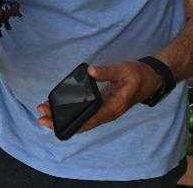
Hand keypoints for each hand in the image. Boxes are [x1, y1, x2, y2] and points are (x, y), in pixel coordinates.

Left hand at [36, 60, 162, 133]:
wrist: (151, 78)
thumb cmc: (138, 75)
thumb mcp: (123, 70)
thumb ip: (107, 72)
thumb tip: (90, 72)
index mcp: (113, 107)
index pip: (89, 119)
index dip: (71, 122)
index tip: (54, 121)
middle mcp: (108, 113)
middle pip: (82, 123)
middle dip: (61, 121)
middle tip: (41, 117)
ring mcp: (105, 111)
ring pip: (83, 119)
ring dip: (64, 118)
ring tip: (45, 112)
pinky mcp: (103, 106)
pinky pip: (85, 113)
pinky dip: (71, 112)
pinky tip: (59, 108)